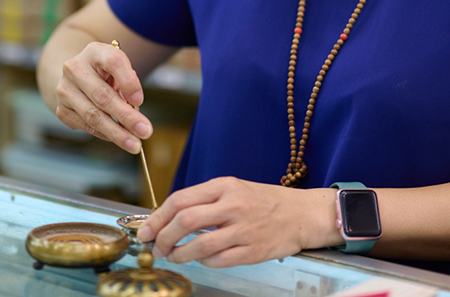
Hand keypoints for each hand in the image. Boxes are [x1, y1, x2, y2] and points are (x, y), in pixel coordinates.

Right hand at [53, 41, 152, 152]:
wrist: (76, 75)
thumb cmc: (105, 72)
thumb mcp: (119, 68)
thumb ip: (128, 83)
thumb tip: (134, 111)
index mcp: (95, 52)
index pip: (113, 62)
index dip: (128, 81)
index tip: (140, 100)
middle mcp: (75, 68)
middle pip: (102, 95)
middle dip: (126, 117)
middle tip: (145, 132)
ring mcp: (65, 89)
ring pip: (93, 115)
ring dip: (116, 132)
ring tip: (135, 144)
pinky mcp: (61, 108)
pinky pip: (86, 125)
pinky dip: (104, 134)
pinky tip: (118, 138)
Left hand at [137, 177, 338, 267]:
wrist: (303, 213)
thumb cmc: (265, 201)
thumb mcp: (234, 189)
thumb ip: (205, 200)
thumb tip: (169, 217)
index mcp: (225, 186)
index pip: (180, 199)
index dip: (157, 217)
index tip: (146, 230)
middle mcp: (233, 205)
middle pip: (185, 221)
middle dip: (163, 237)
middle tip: (155, 247)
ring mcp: (243, 229)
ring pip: (199, 245)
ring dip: (180, 254)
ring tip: (174, 256)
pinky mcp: (253, 251)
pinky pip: (218, 260)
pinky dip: (204, 262)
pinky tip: (202, 259)